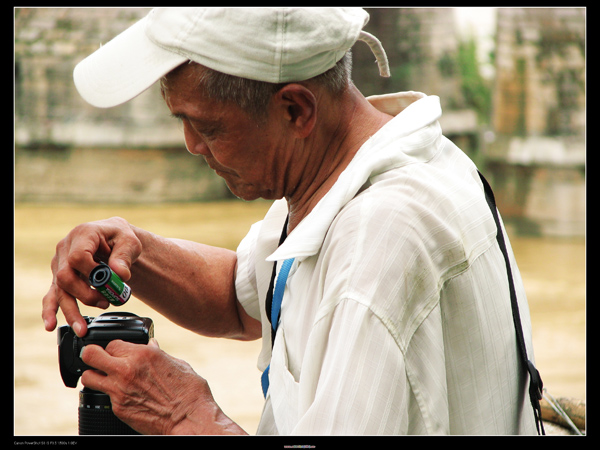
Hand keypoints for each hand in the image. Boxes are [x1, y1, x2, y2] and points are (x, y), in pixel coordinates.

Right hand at [42, 217, 141, 336]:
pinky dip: (50, 311)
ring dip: (71, 311)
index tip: (109, 280)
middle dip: (85, 295)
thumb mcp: (130, 241)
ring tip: (82, 328)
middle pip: (66, 277)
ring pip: (59, 291)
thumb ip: (125, 256)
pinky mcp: (59, 277)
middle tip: (105, 303)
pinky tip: (51, 325)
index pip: (78, 257)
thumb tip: (120, 275)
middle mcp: (65, 249)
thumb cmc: (120, 238)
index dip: (92, 272)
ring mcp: (60, 264)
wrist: (114, 238)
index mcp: (83, 235)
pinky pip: (51, 295)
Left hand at [80, 339, 245, 434]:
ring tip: (103, 378)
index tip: (119, 352)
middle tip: (98, 360)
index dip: (115, 348)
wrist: (189, 419)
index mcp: (143, 354)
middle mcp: (127, 369)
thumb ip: (158, 354)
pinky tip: (121, 395)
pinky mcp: (118, 408)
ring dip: (94, 376)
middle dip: (92, 355)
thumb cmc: (189, 392)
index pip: (112, 343)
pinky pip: (103, 396)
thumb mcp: (177, 364)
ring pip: (88, 377)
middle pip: (90, 354)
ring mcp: (119, 389)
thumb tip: (152, 346)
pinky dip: (109, 394)